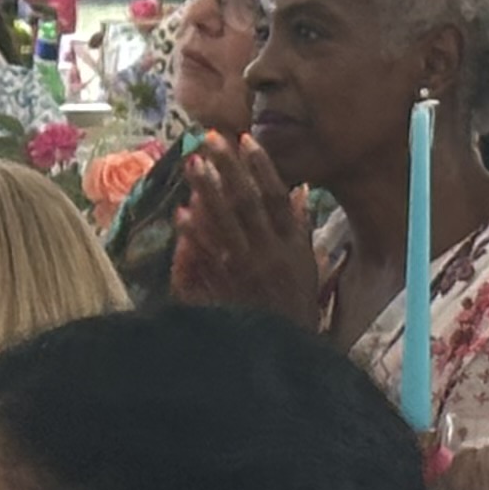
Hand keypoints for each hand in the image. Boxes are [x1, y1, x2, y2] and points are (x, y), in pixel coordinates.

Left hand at [171, 134, 318, 318]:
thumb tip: (299, 191)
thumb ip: (301, 227)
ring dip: (208, 190)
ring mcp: (246, 268)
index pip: (277, 197)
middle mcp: (269, 251)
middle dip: (229, 167)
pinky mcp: (225, 286)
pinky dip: (194, 233)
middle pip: (247, 201)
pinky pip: (207, 254)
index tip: (246, 140)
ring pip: (225, 222)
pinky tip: (180, 212)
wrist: (284, 350)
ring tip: (193, 163)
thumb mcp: (308, 265)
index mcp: (292, 243)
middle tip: (211, 138)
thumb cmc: (296, 306)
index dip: (262, 167)